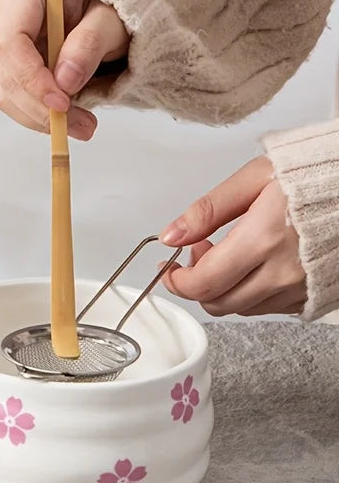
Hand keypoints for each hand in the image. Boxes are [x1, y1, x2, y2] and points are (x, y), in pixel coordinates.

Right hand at [0, 0, 129, 139]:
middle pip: (6, 72)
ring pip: (6, 92)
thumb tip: (65, 83)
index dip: (31, 78)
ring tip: (82, 126)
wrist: (100, 5)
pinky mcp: (7, 67)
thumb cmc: (106, 2)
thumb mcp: (111, 16)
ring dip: (40, 118)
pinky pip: (14, 99)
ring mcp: (0, 43)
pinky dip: (39, 115)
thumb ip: (90, 42)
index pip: (10, 41)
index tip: (62, 104)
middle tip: (82, 125)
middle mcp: (4, 16)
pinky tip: (67, 118)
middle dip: (41, 108)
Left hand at [159, 157, 306, 316]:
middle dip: (195, 284)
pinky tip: (251, 265)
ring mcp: (301, 287)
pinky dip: (249, 291)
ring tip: (226, 253)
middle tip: (198, 252)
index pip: (203, 282)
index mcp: (263, 239)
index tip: (168, 268)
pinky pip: (268, 307)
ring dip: (222, 288)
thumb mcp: (254, 178)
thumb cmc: (314, 174)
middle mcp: (283, 271)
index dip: (176, 281)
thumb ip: (208, 210)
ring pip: (242, 307)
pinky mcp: (313, 294)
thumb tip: (172, 235)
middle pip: (218, 303)